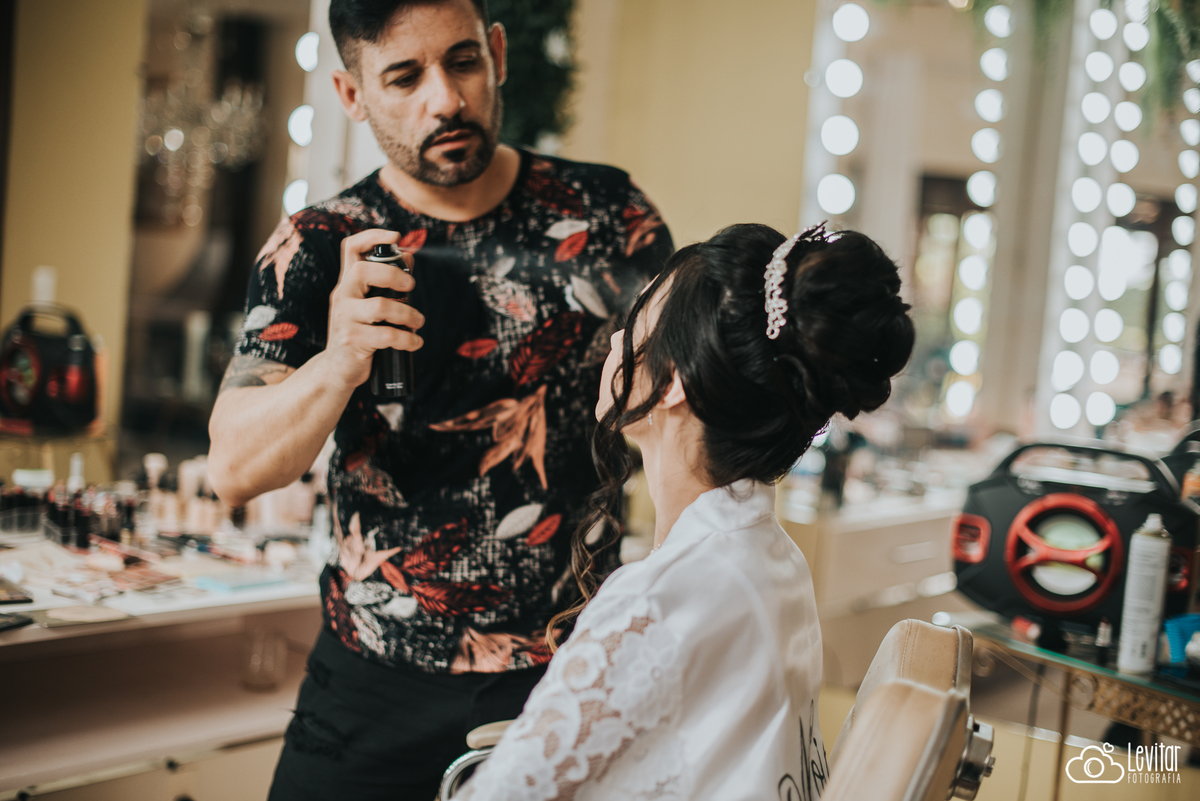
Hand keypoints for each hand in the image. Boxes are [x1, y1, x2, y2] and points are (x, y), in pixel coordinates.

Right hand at [323, 229, 425, 388]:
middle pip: (363, 270)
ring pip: (380, 306)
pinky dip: (407, 339)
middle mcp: (342, 296)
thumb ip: (384, 283)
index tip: (395, 236)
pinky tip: (415, 342)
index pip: (351, 248)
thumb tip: (409, 256)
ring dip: (408, 313)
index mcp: (347, 283)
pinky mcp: (352, 341)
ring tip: (419, 321)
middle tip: (411, 286)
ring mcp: (345, 318)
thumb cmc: (360, 333)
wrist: (337, 369)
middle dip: (394, 275)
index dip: (372, 236)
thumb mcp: (366, 305)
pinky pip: (386, 335)